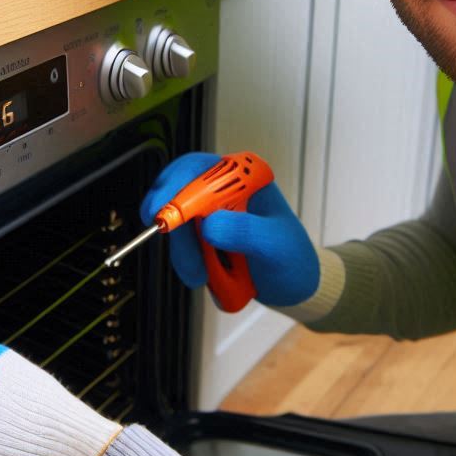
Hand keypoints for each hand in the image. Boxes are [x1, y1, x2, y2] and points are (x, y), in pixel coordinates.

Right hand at [141, 151, 319, 306]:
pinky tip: (209, 274)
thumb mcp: (275, 244)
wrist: (293, 286)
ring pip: (177, 226)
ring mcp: (211, 216)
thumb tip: (210, 224)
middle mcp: (224, 191)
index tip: (161, 210)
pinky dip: (189, 262)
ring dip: (184, 252)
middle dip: (174, 226)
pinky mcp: (203, 240)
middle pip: (178, 195)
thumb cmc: (292, 257)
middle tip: (181, 251)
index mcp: (245, 177)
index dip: (174, 184)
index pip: (200, 168)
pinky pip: (182, 247)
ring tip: (204, 274)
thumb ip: (245, 231)